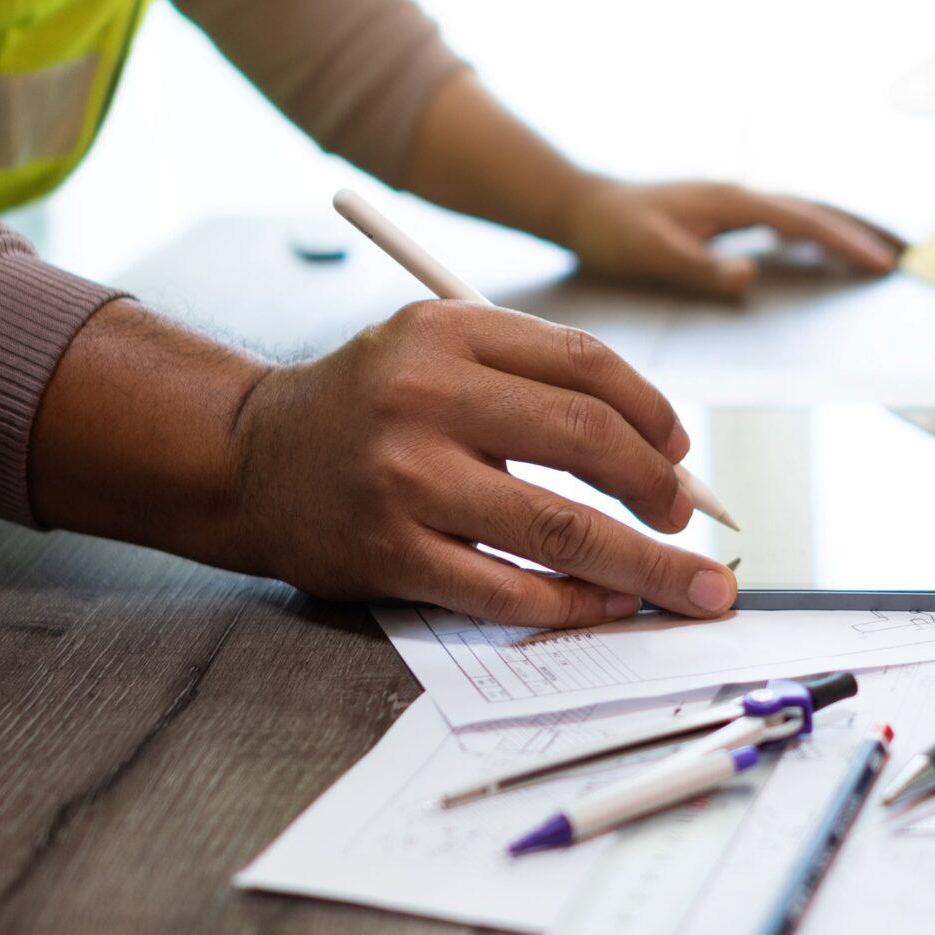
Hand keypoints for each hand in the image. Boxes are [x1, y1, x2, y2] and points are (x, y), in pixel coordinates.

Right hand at [224, 300, 737, 627]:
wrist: (248, 459)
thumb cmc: (366, 408)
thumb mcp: (433, 351)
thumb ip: (532, 381)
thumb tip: (661, 451)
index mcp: (447, 331)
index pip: (584, 364)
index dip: (652, 412)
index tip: (680, 452)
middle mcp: (425, 395)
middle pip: (587, 438)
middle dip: (660, 488)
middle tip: (685, 520)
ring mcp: (406, 479)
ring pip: (559, 527)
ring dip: (641, 564)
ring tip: (686, 583)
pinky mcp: (392, 553)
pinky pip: (507, 589)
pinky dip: (574, 603)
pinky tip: (609, 603)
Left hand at [557, 177, 901, 298]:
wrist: (583, 206)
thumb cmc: (614, 232)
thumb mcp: (652, 254)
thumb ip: (700, 267)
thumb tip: (750, 277)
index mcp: (730, 201)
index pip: (801, 221)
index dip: (843, 243)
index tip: (879, 264)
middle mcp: (738, 194)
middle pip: (813, 210)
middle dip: (857, 233)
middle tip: (900, 258)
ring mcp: (733, 200)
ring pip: (800, 211)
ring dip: (838, 229)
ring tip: (876, 252)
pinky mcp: (724, 211)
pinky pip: (781, 218)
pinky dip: (811, 231)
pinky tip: (819, 248)